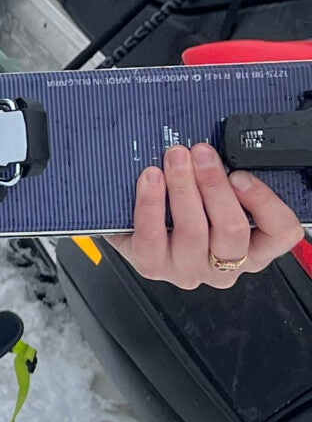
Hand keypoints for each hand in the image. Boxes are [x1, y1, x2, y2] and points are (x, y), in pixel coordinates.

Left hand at [107, 141, 305, 289]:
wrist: (141, 231)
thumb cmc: (190, 210)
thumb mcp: (221, 196)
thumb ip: (231, 182)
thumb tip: (222, 153)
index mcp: (253, 249)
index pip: (280, 232)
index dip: (263, 201)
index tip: (240, 174)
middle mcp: (224, 266)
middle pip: (232, 229)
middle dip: (215, 185)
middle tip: (201, 154)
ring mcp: (189, 269)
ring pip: (193, 231)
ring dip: (183, 187)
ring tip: (176, 159)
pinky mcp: (154, 266)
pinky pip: (152, 237)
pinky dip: (151, 203)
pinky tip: (151, 179)